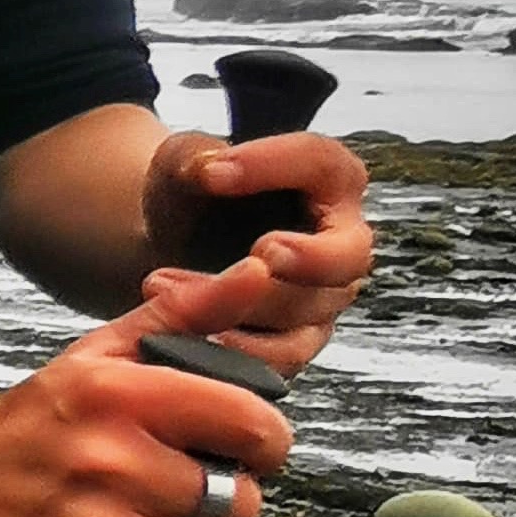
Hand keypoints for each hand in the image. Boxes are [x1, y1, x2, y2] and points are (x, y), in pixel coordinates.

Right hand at [0, 310, 293, 516]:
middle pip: (238, 503)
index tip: (238, 449)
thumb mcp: (96, 356)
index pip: (252, 424)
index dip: (262, 443)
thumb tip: (261, 271)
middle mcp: (106, 461)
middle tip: (181, 496)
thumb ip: (185, 314)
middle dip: (222, 503)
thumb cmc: (29, 430)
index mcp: (116, 394)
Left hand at [139, 127, 373, 376]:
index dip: (273, 165)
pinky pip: (281, 359)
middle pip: (346, 256)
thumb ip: (194, 157)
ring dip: (241, 306)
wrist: (169, 246)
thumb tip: (205, 171)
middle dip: (308, 258)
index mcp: (328, 178)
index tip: (211, 174)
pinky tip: (188, 335)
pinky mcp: (297, 342)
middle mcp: (341, 242)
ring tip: (170, 286)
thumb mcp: (183, 163)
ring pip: (305, 314)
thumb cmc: (193, 195)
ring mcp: (324, 298)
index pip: (320, 162)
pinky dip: (235, 350)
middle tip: (262, 253)